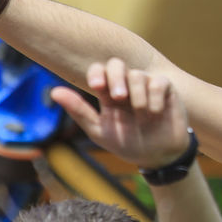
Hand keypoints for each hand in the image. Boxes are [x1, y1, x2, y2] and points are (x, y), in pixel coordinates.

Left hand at [51, 61, 193, 169]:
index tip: (96, 86)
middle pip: (117, 64)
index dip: (97, 74)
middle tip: (118, 97)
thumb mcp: (99, 131)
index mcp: (108, 94)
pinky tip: (155, 112)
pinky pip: (159, 83)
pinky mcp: (166, 91)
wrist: (158, 157)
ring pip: (138, 74)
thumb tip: (54, 91)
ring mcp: (146, 86)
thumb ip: (79, 111)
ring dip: (137, 95)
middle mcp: (126, 86)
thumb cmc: (127, 144)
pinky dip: (154, 98)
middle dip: (116, 77)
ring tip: (141, 114)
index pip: (99, 70)